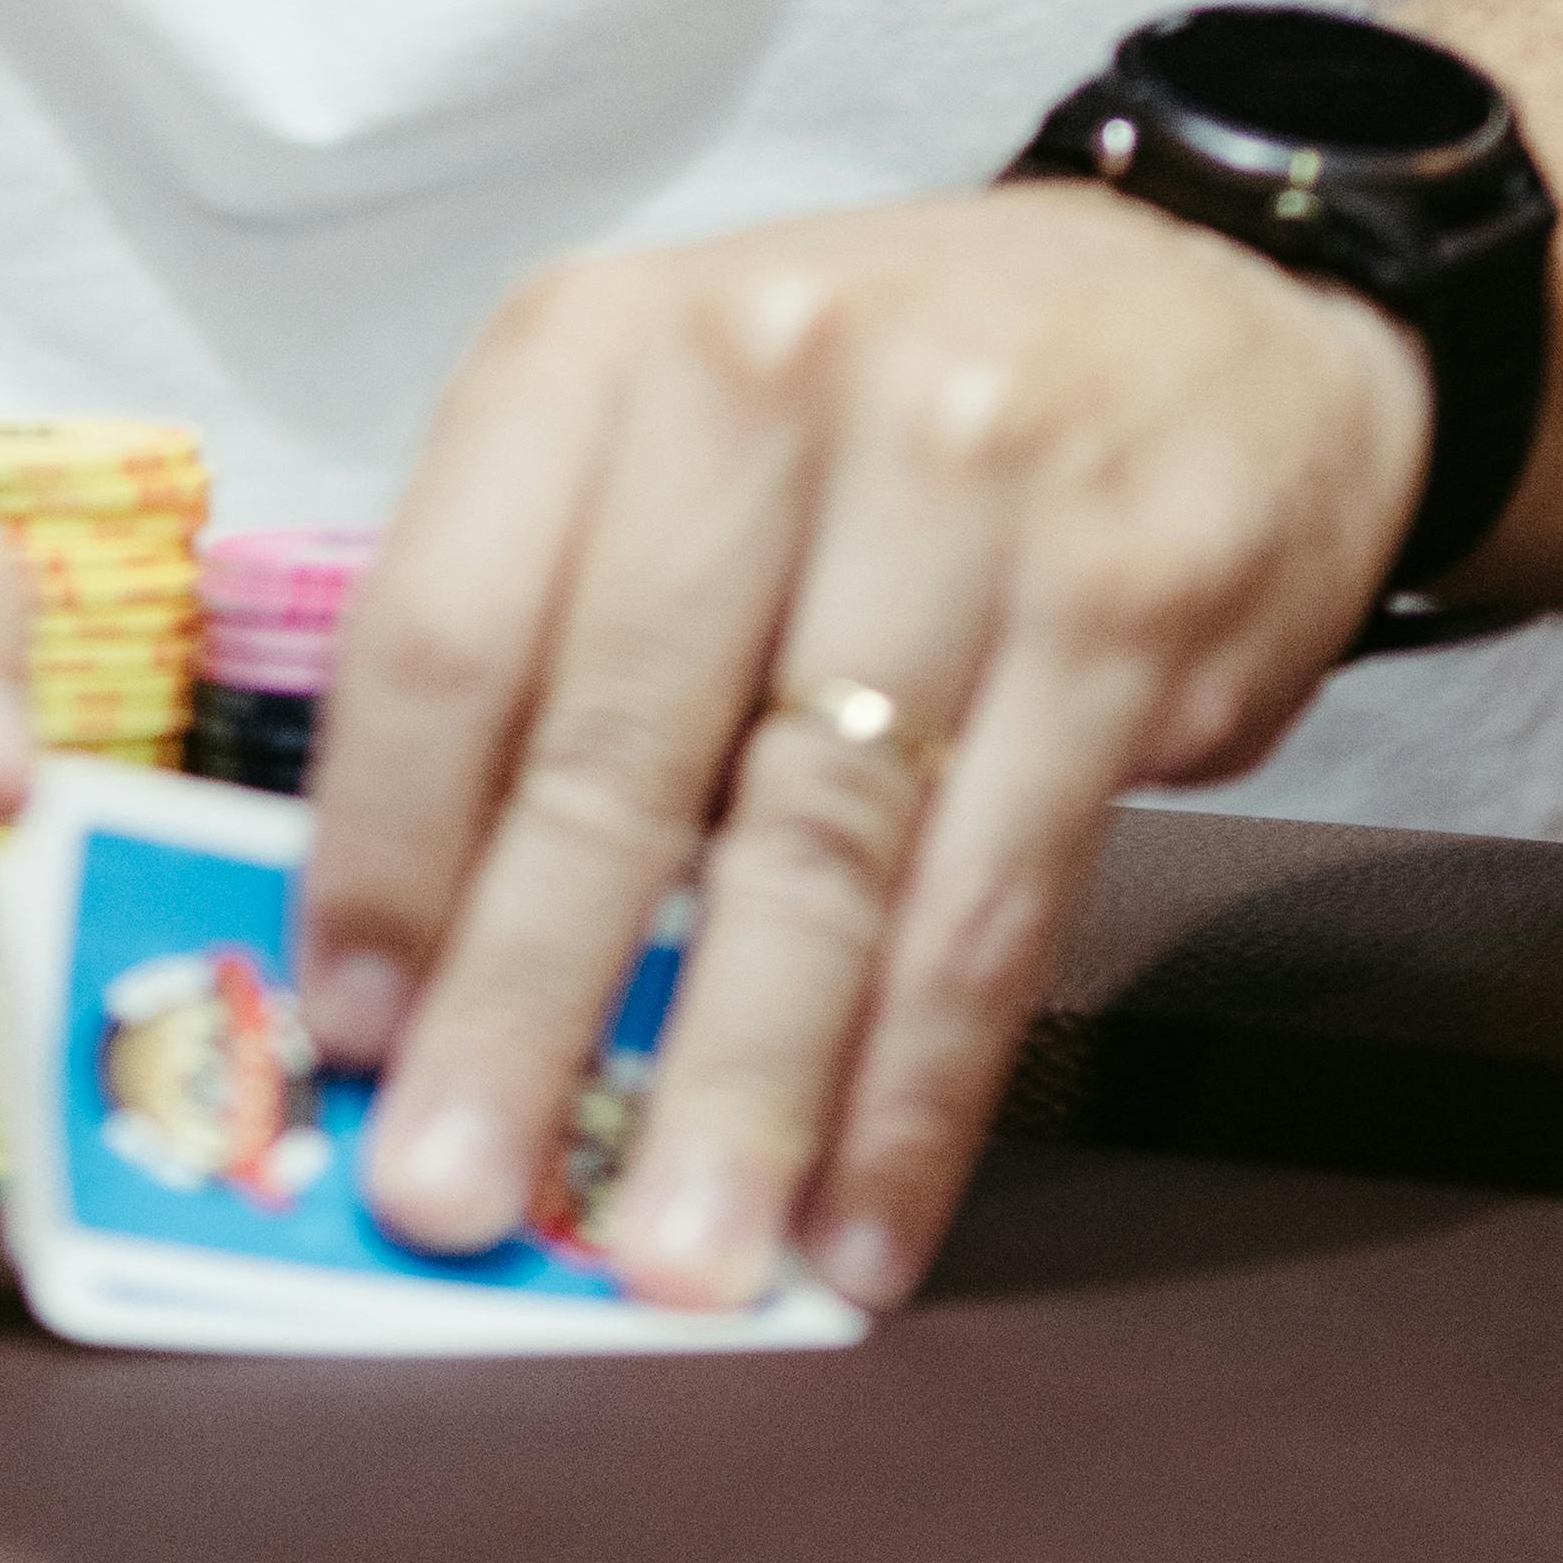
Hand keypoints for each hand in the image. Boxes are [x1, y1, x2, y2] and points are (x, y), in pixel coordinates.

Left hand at [298, 187, 1428, 1321]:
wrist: (1214, 305)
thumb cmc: (888, 405)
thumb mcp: (679, 431)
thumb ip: (550, 634)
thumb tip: (426, 949)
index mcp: (603, 344)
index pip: (444, 625)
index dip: (384, 847)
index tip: (348, 1025)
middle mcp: (768, 384)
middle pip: (615, 751)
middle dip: (525, 1006)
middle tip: (455, 1192)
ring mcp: (960, 490)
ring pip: (813, 848)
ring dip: (734, 1085)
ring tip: (674, 1256)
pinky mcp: (1119, 607)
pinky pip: (991, 895)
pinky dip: (918, 1088)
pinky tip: (863, 1217)